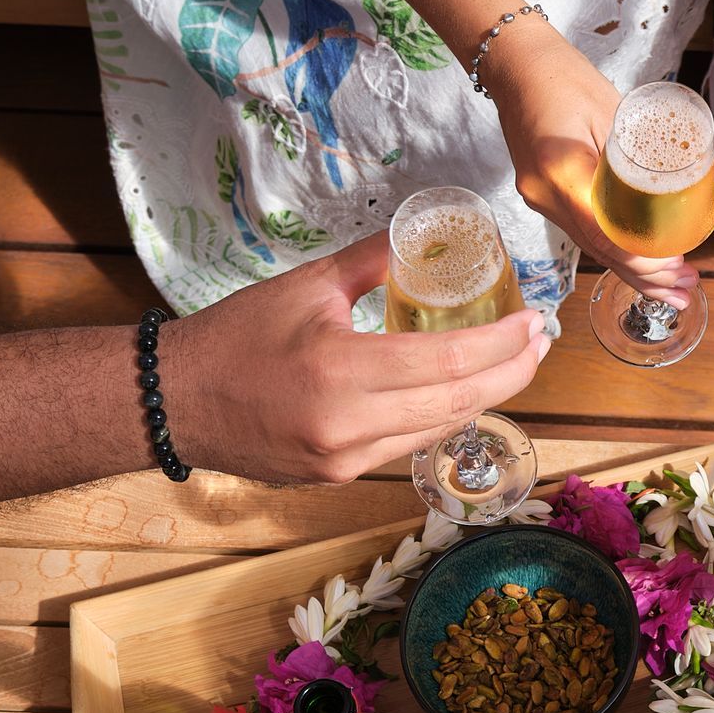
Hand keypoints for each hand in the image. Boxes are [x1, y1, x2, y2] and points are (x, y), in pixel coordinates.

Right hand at [162, 232, 549, 484]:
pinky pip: (407, 445)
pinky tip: (459, 393)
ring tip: (513, 364)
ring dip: (483, 397)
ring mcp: (344, 458)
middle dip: (510, 373)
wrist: (172, 401)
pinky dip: (440, 417)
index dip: (501, 344)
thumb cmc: (233, 337)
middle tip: (540, 343)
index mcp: (340, 371)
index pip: (447, 362)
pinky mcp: (337, 476)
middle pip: (457, 403)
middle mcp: (347, 424)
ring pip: (437, 429)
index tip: (535, 322)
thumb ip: (372, 262)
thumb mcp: (306, 286)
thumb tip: (422, 237)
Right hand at [485, 22, 696, 307]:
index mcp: (562, 172)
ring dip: (630, 270)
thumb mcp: (611, 111)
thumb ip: (634, 155)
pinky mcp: (542, 196)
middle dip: (644, 278)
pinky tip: (636, 263)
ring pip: (590, 247)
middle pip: (598, 251)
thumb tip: (671, 192)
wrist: (515, 64)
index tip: (674, 269)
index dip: (640, 259)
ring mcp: (539, 199)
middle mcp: (545, 195)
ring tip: (669, 290)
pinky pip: (581, 232)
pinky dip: (612, 250)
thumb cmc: (564, 76)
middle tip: (683, 292)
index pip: (604, 234)